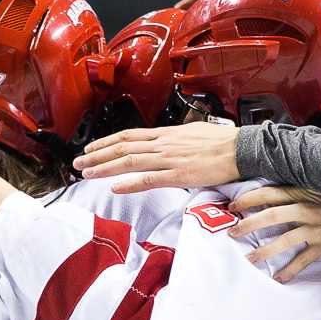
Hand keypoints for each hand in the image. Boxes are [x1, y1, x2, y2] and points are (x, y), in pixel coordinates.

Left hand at [74, 123, 238, 193]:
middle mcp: (163, 144)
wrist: (241, 149)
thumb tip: (167, 141)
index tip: (91, 148)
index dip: (107, 142)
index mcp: (167, 134)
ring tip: (88, 174)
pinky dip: (130, 183)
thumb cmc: (223, 142)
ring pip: (130, 161)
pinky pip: (149, 179)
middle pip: (123, 147)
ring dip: (105, 168)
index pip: (129, 136)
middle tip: (79, 163)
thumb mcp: (193, 133)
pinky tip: (115, 187)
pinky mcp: (179, 174)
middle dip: (97, 156)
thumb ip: (175, 139)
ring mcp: (170, 159)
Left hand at [229, 186, 320, 280]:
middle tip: (232, 233)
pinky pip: (305, 259)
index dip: (248, 200)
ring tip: (249, 259)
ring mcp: (316, 227)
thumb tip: (265, 192)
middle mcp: (307, 209)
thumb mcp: (315, 185)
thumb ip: (294, 189)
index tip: (232, 207)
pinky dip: (291, 270)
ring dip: (266, 251)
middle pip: (272, 216)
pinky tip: (279, 278)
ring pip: (286, 239)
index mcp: (302, 192)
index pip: (269, 193)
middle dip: (249, 225)